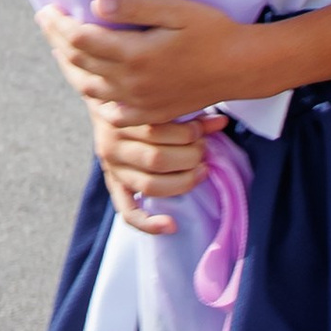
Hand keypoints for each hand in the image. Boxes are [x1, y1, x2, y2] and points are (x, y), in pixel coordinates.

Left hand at [39, 0, 257, 119]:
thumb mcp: (177, 10)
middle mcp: (131, 83)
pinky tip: (91, 85)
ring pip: (89, 89)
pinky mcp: (150, 114)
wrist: (242, 67)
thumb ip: (135, 9)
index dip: (59, 25)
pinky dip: (93, 97)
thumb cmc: (213, 32)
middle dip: (58, 41)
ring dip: (70, 68)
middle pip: (79, 64)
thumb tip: (96, 6)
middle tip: (47, 23)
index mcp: (135, 55)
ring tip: (61, 50)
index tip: (47, 9)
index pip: (81, 40)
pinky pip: (110, 112)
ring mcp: (140, 103)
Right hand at [92, 106, 228, 235]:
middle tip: (203, 151)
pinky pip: (129, 213)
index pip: (157, 131)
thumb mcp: (160, 104)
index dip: (188, 133)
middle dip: (189, 156)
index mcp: (121, 120)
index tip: (201, 131)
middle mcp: (112, 147)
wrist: (108, 105)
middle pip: (156, 159)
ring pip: (149, 185)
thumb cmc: (142, 105)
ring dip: (183, 182)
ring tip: (201, 172)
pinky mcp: (115, 188)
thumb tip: (222, 122)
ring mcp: (113, 170)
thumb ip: (188, 114)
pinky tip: (171, 226)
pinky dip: (149, 223)